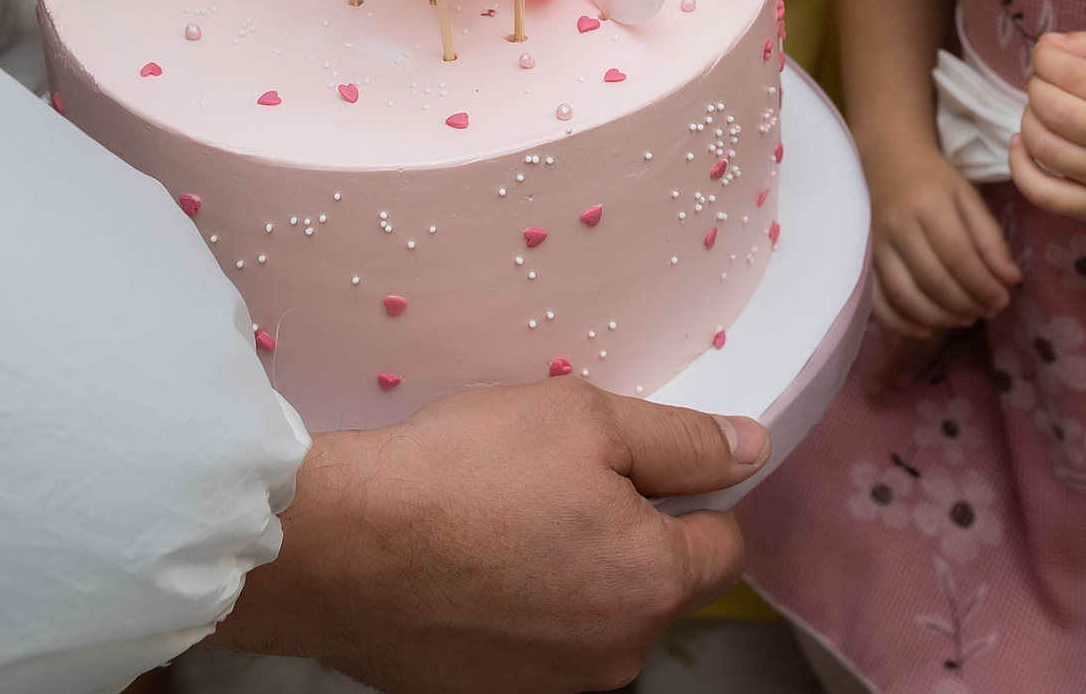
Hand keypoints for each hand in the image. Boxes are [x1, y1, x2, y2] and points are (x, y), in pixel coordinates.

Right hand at [217, 379, 767, 692]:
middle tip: (559, 480)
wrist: (336, 546)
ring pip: (597, 616)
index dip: (693, 493)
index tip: (641, 465)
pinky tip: (473, 561)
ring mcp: (552, 687)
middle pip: (659, 585)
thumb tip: (749, 449)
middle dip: (629, 534)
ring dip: (574, 572)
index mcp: (652, 584)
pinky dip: (520, 605)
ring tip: (506, 519)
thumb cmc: (460, 474)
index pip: (725, 544)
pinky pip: (537, 643)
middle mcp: (615, 654)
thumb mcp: (585, 419)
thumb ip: (683, 441)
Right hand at [866, 145, 1020, 337]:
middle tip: (987, 311)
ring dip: (939, 318)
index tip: (1003, 300)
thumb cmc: (935, 181)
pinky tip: (926, 329)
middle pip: (932, 280)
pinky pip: (878, 301)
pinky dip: (900, 323)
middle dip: (966, 304)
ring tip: (965, 318)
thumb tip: (1010, 279)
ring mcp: (876, 246)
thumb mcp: (969, 198)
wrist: (888, 161)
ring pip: (905, 296)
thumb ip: (990, 238)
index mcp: (929, 205)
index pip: (958, 256)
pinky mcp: (866, 261)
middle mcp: (898, 227)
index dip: (983, 285)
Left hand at [1009, 31, 1085, 226]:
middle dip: (1037, 89)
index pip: (1077, 75)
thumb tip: (1047, 45)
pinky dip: (1019, 166)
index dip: (1046, 59)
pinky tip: (1020, 144)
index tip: (1043, 55)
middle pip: (1057, 111)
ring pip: (1045, 147)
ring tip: (1040, 112)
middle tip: (1043, 84)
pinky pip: (1042, 193)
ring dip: (1028, 121)